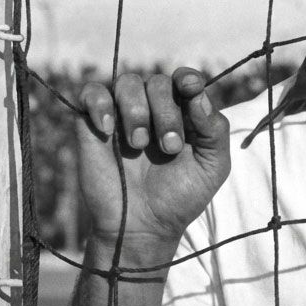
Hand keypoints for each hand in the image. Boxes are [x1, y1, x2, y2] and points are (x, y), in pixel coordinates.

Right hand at [76, 68, 230, 240]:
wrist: (143, 227)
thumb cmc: (180, 197)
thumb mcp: (213, 166)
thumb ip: (214, 129)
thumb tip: (198, 94)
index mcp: (183, 113)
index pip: (184, 79)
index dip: (187, 78)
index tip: (189, 87)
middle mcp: (152, 108)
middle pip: (158, 82)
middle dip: (166, 112)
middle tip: (168, 147)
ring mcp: (122, 115)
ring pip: (127, 82)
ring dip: (136, 110)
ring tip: (139, 145)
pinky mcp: (92, 124)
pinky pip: (91, 92)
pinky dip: (99, 103)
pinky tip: (108, 129)